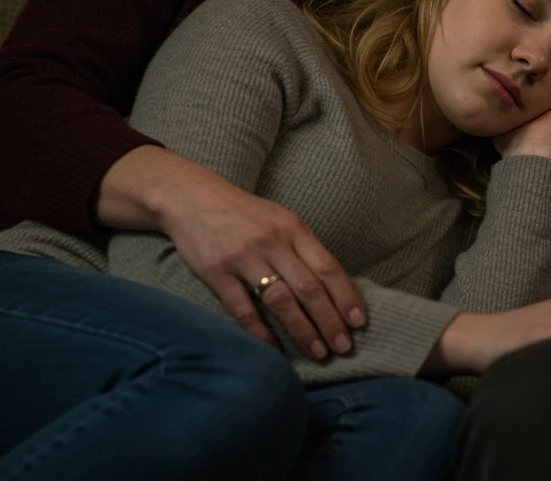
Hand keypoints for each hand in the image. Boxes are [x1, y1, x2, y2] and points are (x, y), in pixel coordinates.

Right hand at [114, 146, 365, 357]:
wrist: (191, 197)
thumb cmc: (243, 213)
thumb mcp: (280, 219)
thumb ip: (303, 248)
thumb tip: (333, 286)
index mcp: (293, 227)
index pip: (328, 267)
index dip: (346, 296)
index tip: (359, 321)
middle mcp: (272, 242)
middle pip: (308, 288)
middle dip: (330, 321)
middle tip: (343, 347)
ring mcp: (243, 257)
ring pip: (280, 300)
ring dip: (302, 330)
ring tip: (318, 351)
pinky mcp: (216, 272)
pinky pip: (243, 309)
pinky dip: (260, 332)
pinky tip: (274, 349)